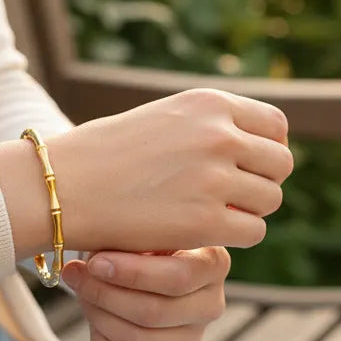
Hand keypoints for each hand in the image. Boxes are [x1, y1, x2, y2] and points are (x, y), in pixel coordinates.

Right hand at [0, 89, 292, 256]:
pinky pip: (252, 231)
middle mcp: (219, 134)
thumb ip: (211, 126)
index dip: (267, 150)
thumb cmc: (107, 155)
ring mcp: (215, 178)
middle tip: (232, 197)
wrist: (61, 187)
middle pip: (280, 164)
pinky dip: (235, 237)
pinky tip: (205, 234)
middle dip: (262, 182)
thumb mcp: (165, 118)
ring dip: (249, 211)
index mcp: (210, 103)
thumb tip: (261, 146)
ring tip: (213, 214)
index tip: (247, 168)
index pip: (276, 127)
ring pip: (270, 200)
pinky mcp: (206, 222)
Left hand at [61, 248, 229, 340]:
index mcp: (214, 264)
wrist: (142, 260)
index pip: (178, 278)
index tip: (95, 262)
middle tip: (77, 275)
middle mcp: (211, 305)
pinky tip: (93, 320)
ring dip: (99, 317)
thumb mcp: (145, 227)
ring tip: (81, 291)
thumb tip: (95, 262)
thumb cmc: (142, 238)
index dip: (132, 274)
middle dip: (106, 294)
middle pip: (154, 313)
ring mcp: (192, 339)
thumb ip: (130, 236)